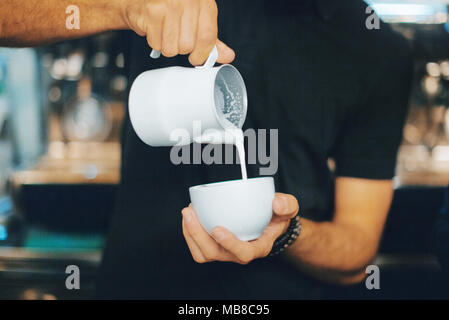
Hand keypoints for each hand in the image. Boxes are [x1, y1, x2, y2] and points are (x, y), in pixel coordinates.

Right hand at [120, 0, 234, 64]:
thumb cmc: (172, 9)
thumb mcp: (198, 20)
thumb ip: (212, 40)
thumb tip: (228, 56)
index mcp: (204, 2)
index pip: (207, 37)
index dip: (202, 53)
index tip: (196, 58)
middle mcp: (188, 0)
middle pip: (188, 45)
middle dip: (181, 48)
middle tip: (176, 38)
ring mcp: (169, 4)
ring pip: (171, 48)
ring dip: (167, 46)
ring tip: (165, 32)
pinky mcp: (152, 12)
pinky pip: (156, 43)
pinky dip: (154, 41)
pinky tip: (154, 28)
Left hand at [181, 193, 298, 264]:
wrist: (269, 220)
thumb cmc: (277, 216)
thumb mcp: (289, 208)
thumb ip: (287, 205)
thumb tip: (276, 203)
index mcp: (258, 247)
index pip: (243, 253)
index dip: (229, 244)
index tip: (217, 229)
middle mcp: (238, 253)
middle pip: (214, 253)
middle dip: (198, 235)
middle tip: (190, 212)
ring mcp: (225, 252)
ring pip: (202, 253)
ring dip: (190, 233)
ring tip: (188, 212)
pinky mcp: (214, 246)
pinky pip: (197, 246)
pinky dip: (189, 232)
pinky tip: (190, 214)